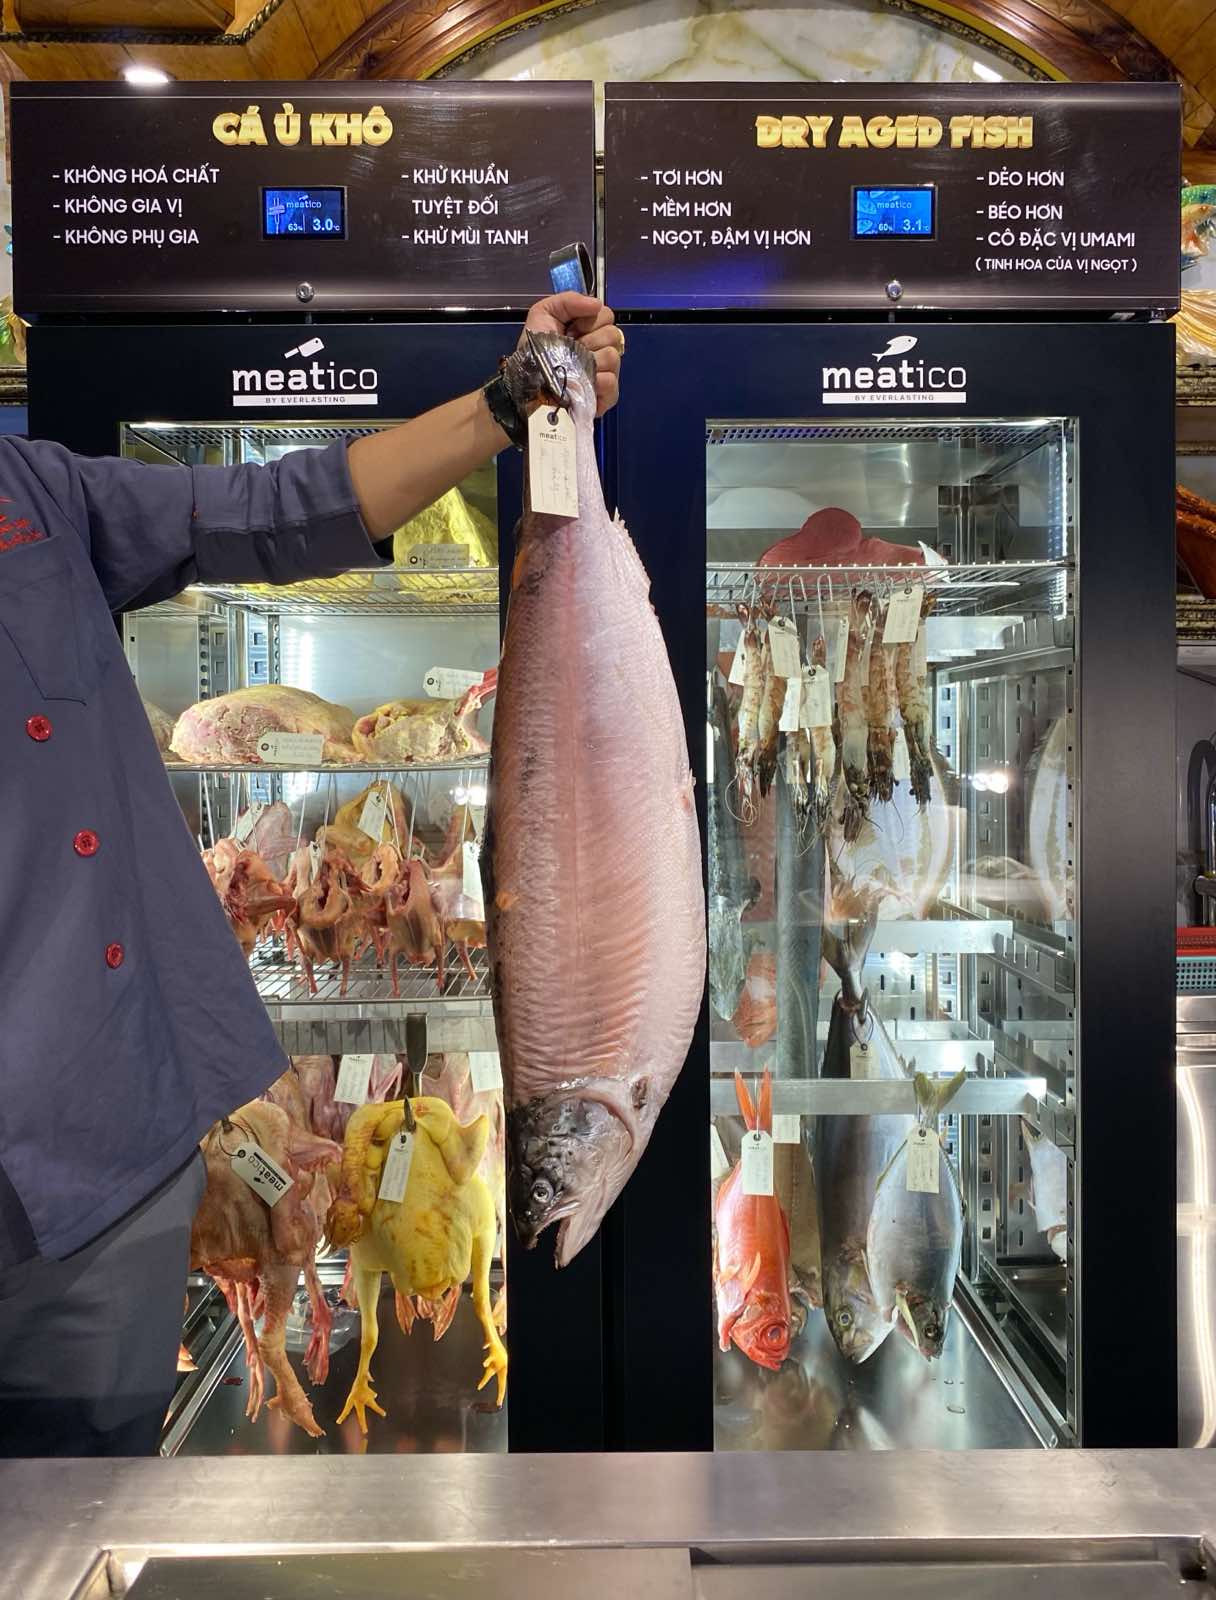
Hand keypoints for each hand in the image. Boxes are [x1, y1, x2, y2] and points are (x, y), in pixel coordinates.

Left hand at [523, 291, 621, 416]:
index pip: (607, 315)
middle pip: (614, 334)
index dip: (588, 321)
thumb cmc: (533, 349)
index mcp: (590, 330)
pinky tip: (580, 384)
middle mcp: (602, 349)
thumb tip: (597, 304)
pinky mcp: (606, 395)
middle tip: (570, 351)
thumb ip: (569, 300)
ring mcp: (606, 372)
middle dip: (589, 340)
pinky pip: (612, 382)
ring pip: (613, 357)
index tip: (570, 331)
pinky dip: (597, 382)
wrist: (525, 381)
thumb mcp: (544, 313)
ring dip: (590, 361)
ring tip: (572, 369)